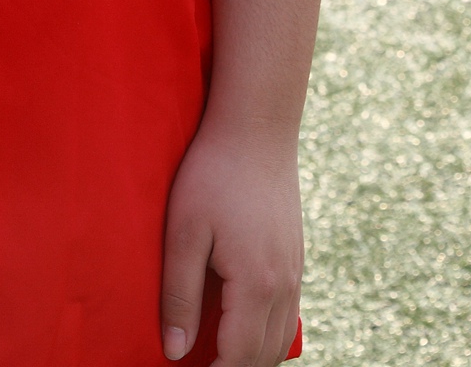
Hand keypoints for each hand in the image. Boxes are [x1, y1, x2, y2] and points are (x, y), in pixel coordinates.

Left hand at [160, 124, 301, 365]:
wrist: (257, 127)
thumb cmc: (212, 173)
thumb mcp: (184, 231)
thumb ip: (179, 295)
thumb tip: (175, 352)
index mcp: (256, 285)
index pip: (239, 358)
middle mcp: (283, 285)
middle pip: (264, 357)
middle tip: (201, 364)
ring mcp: (295, 271)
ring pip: (281, 339)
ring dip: (253, 356)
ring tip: (217, 354)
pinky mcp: (296, 257)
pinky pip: (288, 314)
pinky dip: (267, 332)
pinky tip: (240, 324)